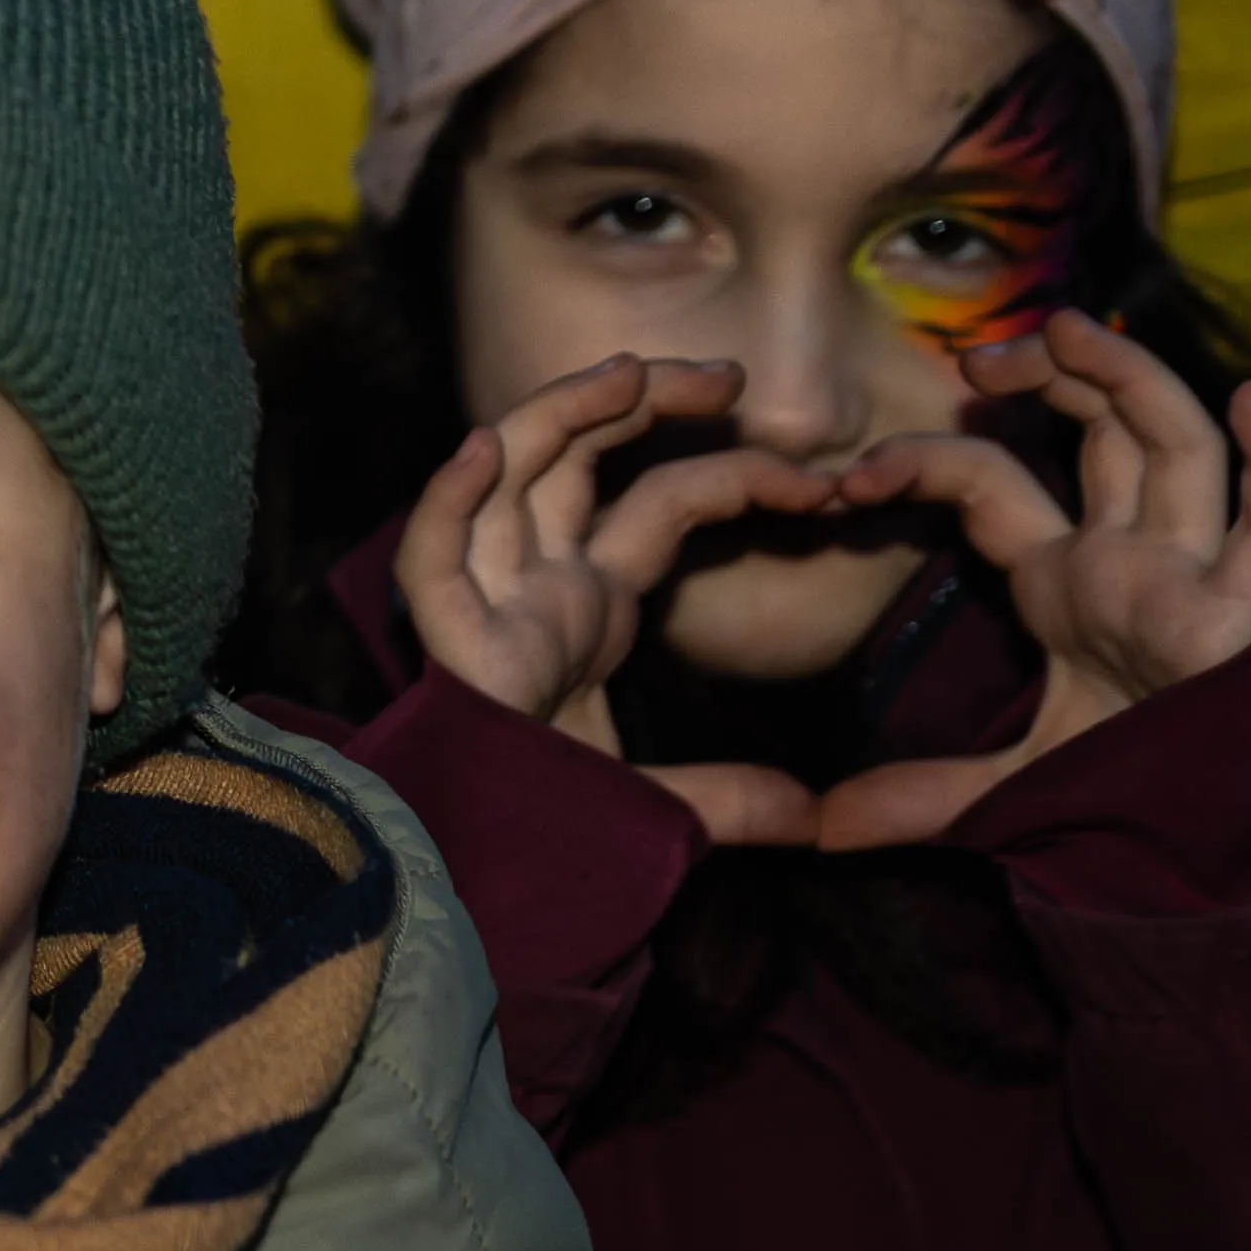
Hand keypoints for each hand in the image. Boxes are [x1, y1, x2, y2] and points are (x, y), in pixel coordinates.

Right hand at [388, 355, 837, 844]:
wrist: (488, 878)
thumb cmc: (552, 827)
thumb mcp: (660, 802)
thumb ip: (729, 799)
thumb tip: (815, 816)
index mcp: (586, 605)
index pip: (661, 504)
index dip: (734, 477)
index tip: (817, 481)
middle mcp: (534, 584)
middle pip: (579, 456)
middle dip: (644, 398)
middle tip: (727, 375)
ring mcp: (488, 603)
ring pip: (506, 476)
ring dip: (559, 413)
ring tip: (627, 372)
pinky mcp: (445, 645)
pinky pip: (432, 557)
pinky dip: (449, 501)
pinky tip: (482, 451)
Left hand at [811, 310, 1250, 849]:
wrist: (1189, 833)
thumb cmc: (1112, 782)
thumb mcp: (997, 785)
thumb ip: (914, 798)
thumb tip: (815, 833)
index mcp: (1068, 577)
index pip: (993, 489)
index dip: (930, 463)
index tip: (853, 480)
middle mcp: (1130, 557)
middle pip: (1104, 434)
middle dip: (1055, 377)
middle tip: (982, 352)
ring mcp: (1188, 576)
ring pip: (1177, 450)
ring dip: (1134, 383)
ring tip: (1078, 329)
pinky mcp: (1242, 615)